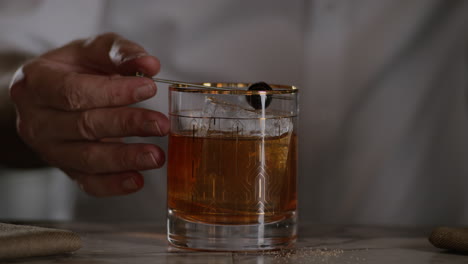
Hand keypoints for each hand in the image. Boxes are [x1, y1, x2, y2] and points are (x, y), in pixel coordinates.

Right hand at [9, 33, 168, 196]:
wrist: (53, 95)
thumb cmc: (74, 69)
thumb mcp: (93, 50)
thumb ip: (120, 52)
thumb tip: (149, 64)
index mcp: (36, 83)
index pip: (73, 91)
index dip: (112, 92)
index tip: (148, 88)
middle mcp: (36, 119)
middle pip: (84, 126)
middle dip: (127, 125)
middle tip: (160, 125)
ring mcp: (49, 149)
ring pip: (87, 159)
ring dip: (125, 158)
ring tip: (156, 155)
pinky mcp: (65, 169)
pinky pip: (88, 182)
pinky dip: (114, 184)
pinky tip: (137, 180)